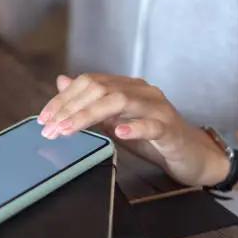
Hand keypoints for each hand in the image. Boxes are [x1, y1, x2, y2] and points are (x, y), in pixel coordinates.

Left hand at [37, 74, 229, 186]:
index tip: (44, 118)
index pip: (89, 83)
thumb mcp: (116, 120)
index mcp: (126, 87)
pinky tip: (118, 133)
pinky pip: (152, 125)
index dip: (63, 98)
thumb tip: (62, 82)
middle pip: (100, 89)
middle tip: (51, 127)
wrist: (193, 154)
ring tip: (70, 129)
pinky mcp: (170, 129)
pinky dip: (134, 127)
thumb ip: (91, 102)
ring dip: (90, 115)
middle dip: (70, 107)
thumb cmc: (153, 137)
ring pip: (120, 102)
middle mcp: (141, 91)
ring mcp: (157, 108)